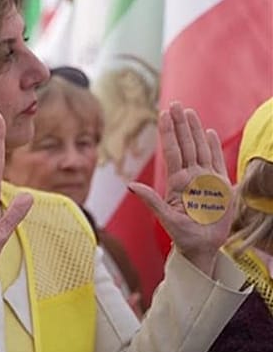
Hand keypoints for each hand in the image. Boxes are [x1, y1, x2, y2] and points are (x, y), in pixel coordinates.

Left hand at [129, 102, 233, 273]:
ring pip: (200, 148)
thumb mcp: (165, 218)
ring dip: (195, 130)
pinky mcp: (221, 186)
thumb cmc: (182, 236)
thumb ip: (150, 200)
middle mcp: (191, 176)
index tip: (164, 114)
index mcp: (177, 182)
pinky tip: (209, 133)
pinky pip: (217, 161)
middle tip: (176, 104)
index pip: (172, 151)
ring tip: (189, 113)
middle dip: (180, 124)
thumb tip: (130, 185)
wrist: (202, 247)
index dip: (168, 132)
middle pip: (185, 145)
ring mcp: (206, 179)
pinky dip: (214, 147)